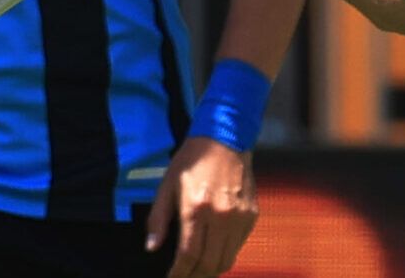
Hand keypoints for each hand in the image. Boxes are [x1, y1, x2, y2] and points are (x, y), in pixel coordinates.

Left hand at [144, 137, 256, 277]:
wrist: (224, 139)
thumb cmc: (191, 161)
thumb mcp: (166, 185)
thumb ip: (158, 219)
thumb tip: (152, 247)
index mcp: (196, 208)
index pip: (189, 255)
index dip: (180, 273)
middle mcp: (221, 216)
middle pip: (210, 263)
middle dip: (195, 276)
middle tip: (184, 277)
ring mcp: (239, 217)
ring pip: (227, 259)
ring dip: (212, 270)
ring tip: (198, 270)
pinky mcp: (251, 216)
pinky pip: (238, 246)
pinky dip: (225, 255)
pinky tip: (214, 253)